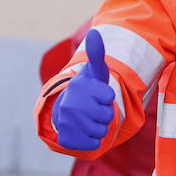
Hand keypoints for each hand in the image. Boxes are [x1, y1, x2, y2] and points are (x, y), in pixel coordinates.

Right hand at [51, 29, 115, 150]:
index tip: (98, 94)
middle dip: (105, 113)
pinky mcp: (66, 139)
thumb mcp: (95, 72)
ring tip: (90, 119)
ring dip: (100, 126)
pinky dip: (94, 140)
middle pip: (107, 115)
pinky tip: (85, 131)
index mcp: (78, 86)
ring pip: (101, 130)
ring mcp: (66, 122)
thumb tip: (95, 32)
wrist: (67, 112)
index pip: (109, 96)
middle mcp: (69, 104)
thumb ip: (97, 54)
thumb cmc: (88, 91)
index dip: (108, 96)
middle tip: (94, 108)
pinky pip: (93, 143)